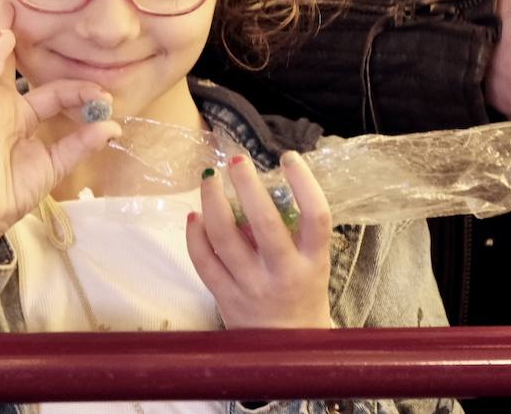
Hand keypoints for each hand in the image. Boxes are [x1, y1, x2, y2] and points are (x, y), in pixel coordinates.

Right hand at [0, 0, 120, 258]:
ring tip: (4, 8)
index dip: (80, 92)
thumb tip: (113, 126)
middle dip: (9, 32)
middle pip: (6, 62)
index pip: (52, 91)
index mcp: (20, 115)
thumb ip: (81, 143)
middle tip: (12, 2)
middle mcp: (1, 105)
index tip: (106, 99)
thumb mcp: (56, 164)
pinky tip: (2, 40)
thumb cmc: (11, 191)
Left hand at [187, 151, 331, 329]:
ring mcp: (250, 287)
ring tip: (210, 179)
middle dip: (247, 184)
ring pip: (224, 237)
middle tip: (237, 160)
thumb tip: (260, 185)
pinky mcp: (224, 297)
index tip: (289, 158)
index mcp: (313, 262)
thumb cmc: (302, 295)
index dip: (304, 183)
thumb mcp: (312, 265)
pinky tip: (194, 215)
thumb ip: (293, 231)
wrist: (287, 352)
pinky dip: (195, 234)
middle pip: (264, 221)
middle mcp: (283, 274)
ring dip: (212, 201)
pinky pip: (203, 260)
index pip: (316, 217)